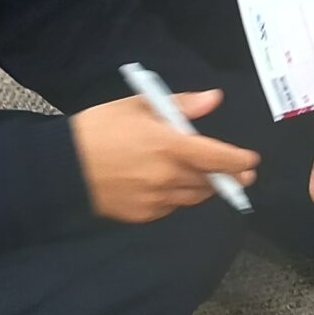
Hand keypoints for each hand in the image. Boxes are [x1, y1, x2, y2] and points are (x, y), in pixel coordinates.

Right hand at [70, 91, 259, 222]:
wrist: (62, 167)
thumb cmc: (99, 128)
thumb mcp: (137, 106)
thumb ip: (180, 105)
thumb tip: (214, 99)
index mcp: (170, 146)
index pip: (217, 158)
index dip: (239, 161)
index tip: (251, 161)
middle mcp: (168, 176)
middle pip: (210, 182)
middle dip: (229, 178)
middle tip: (243, 175)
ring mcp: (156, 199)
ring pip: (193, 198)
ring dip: (206, 189)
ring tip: (212, 181)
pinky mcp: (143, 215)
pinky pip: (171, 208)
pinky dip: (178, 198)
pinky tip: (174, 188)